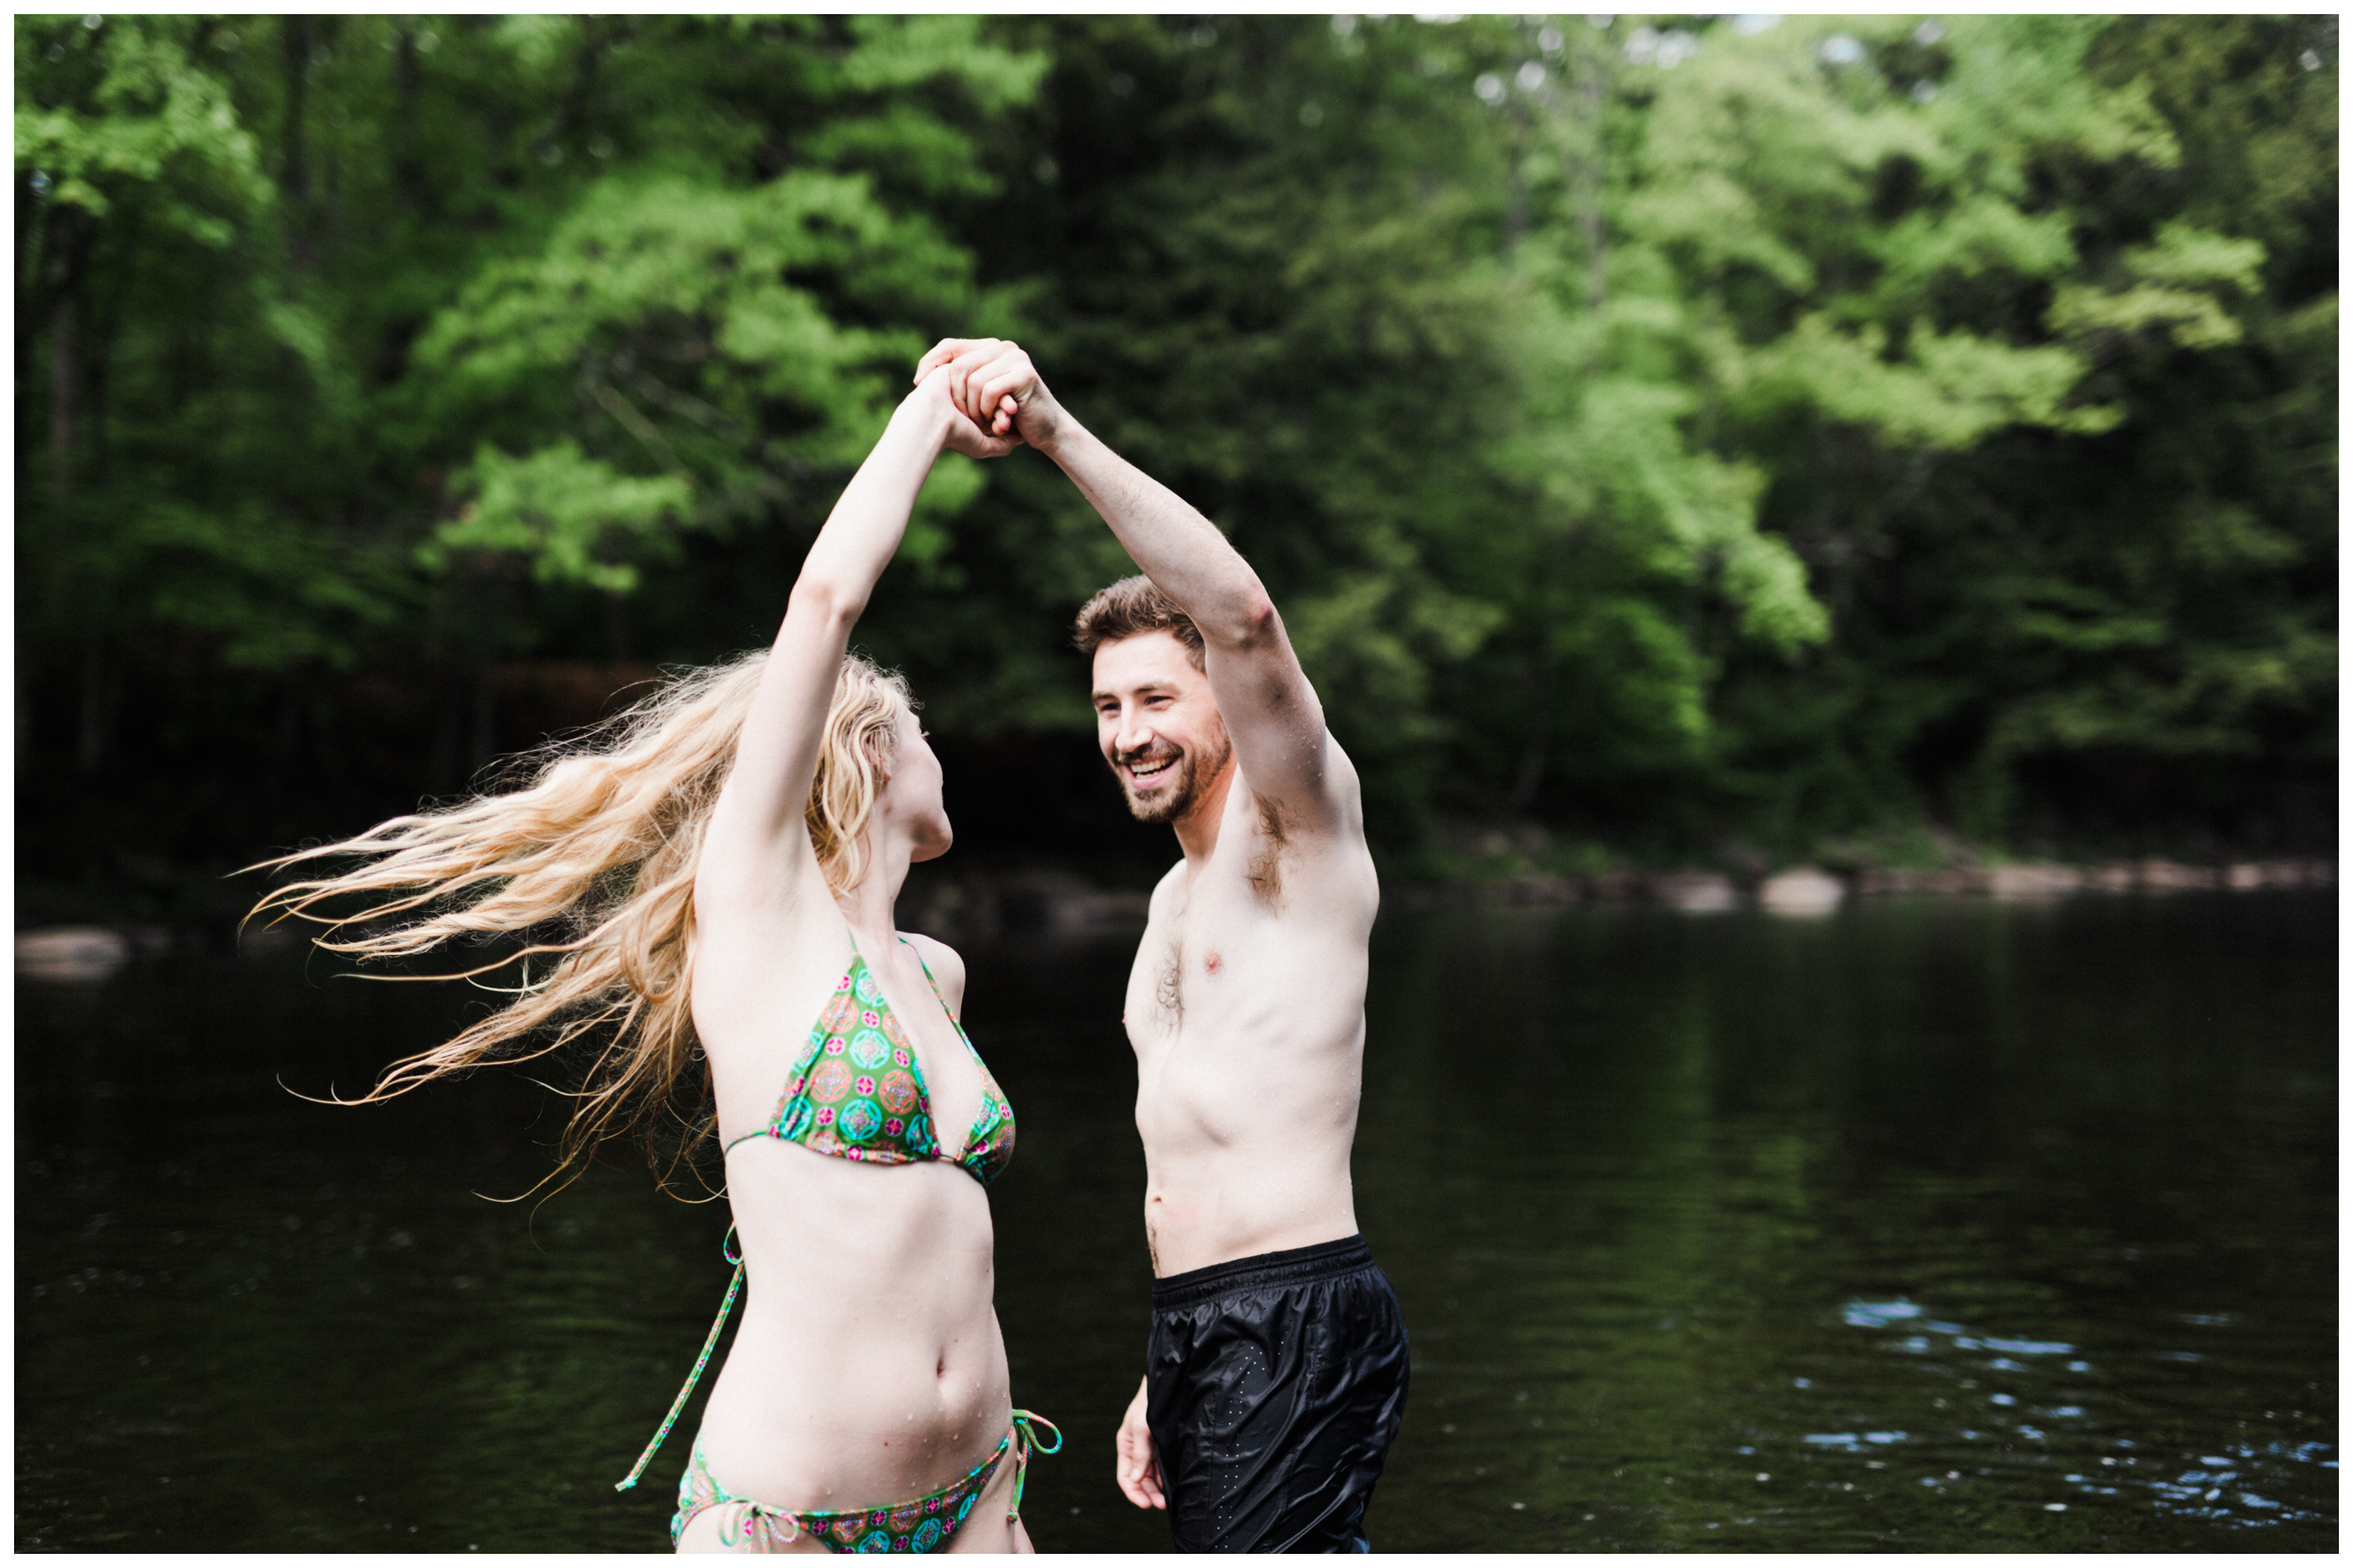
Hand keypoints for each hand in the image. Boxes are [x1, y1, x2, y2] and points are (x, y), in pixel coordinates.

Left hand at [913, 337, 1067, 452]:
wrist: (1047, 431)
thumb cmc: (1011, 417)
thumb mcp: (981, 396)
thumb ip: (962, 381)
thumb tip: (922, 377)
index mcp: (990, 348)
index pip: (950, 345)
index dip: (931, 361)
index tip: (918, 383)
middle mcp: (1003, 348)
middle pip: (959, 366)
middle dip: (956, 397)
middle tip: (966, 419)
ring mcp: (1016, 358)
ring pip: (973, 381)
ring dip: (974, 409)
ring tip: (985, 423)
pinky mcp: (1025, 374)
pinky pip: (990, 390)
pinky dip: (988, 410)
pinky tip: (998, 421)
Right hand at [1114, 1377, 1164, 1510]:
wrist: (1166, 1385)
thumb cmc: (1149, 1403)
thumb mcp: (1141, 1427)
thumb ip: (1139, 1454)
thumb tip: (1135, 1479)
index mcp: (1126, 1446)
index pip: (1125, 1477)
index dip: (1133, 1493)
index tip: (1145, 1504)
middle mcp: (1137, 1450)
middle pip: (1139, 1480)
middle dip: (1148, 1494)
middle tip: (1162, 1504)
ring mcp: (1151, 1449)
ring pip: (1151, 1476)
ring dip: (1158, 1489)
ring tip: (1169, 1500)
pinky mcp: (1164, 1446)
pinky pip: (1163, 1467)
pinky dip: (1166, 1478)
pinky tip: (1175, 1484)